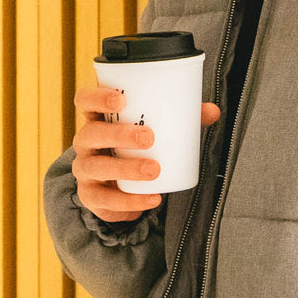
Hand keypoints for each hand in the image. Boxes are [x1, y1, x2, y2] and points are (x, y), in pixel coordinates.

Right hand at [72, 86, 220, 223]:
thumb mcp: (158, 130)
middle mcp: (86, 142)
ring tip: (154, 170)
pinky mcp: (91, 196)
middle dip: (119, 135)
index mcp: (99, 118)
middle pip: (91, 133)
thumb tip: (212, 111)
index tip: (121, 99)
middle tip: (149, 137)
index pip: (85, 100)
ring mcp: (85, 169)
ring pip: (94, 167)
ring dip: (124, 168)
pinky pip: (103, 200)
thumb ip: (183, 119)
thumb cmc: (139, 146)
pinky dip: (128, 201)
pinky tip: (150, 199)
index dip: (97, 97)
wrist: (124, 184)